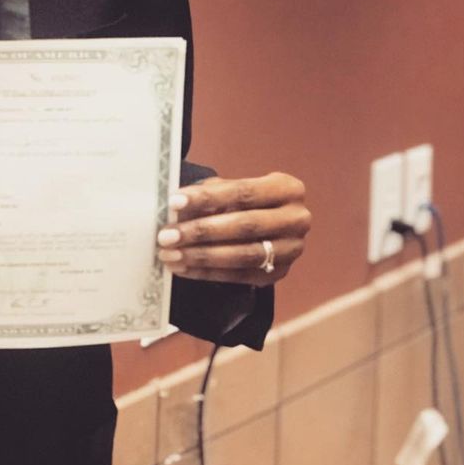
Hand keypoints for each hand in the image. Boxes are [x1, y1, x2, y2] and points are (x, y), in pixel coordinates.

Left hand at [157, 172, 309, 285]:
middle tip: (166, 236)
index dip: (207, 198)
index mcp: (288, 188)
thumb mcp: (234, 189)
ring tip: (170, 255)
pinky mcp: (279, 274)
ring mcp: (291, 250)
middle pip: (244, 226)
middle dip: (201, 231)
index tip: (174, 202)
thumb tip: (177, 208)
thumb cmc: (247, 201)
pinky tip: (184, 269)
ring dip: (201, 257)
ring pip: (242, 255)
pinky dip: (208, 273)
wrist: (272, 224)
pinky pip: (240, 276)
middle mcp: (297, 219)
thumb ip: (211, 195)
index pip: (243, 192)